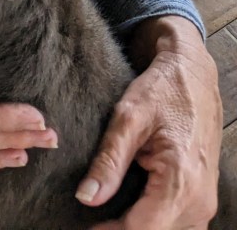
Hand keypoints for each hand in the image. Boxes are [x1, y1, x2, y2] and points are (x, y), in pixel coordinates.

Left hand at [75, 16, 222, 229]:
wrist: (194, 75)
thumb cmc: (162, 90)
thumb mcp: (128, 117)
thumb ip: (108, 160)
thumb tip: (86, 198)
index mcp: (181, 179)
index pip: (141, 228)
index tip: (84, 227)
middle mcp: (199, 198)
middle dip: (121, 229)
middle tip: (92, 220)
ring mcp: (205, 200)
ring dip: (139, 225)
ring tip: (109, 213)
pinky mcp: (203, 196)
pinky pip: (178, 222)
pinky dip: (155, 220)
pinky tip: (132, 207)